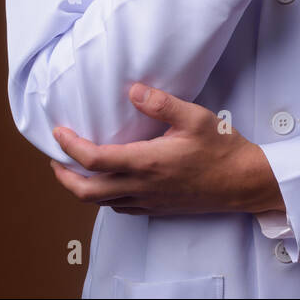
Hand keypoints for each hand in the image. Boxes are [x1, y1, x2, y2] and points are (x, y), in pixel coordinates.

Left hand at [48, 83, 284, 217]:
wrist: (244, 182)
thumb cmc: (223, 150)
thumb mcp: (196, 118)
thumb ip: (162, 104)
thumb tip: (134, 90)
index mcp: (147, 162)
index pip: (94, 160)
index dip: (69, 147)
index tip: (59, 132)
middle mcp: (142, 186)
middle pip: (86, 192)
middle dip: (63, 176)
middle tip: (56, 159)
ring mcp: (148, 201)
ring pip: (100, 203)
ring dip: (82, 187)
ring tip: (77, 169)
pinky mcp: (157, 208)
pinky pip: (120, 207)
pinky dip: (105, 196)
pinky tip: (111, 182)